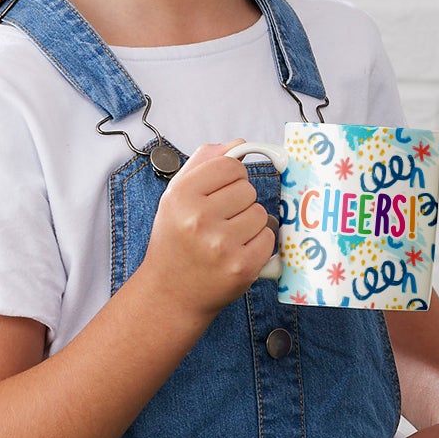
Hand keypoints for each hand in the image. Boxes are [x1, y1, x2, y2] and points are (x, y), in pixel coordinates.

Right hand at [137, 140, 275, 322]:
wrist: (169, 294)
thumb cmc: (175, 240)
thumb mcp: (176, 197)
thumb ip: (205, 163)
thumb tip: (239, 144)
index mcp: (181, 196)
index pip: (231, 165)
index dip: (230, 178)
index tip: (219, 194)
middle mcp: (199, 219)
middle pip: (248, 189)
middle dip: (239, 203)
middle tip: (218, 222)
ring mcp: (221, 245)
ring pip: (261, 213)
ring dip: (250, 224)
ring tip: (226, 239)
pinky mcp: (241, 266)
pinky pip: (268, 237)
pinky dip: (258, 244)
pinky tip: (236, 252)